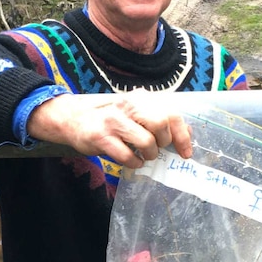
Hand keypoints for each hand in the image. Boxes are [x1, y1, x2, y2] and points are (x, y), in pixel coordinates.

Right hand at [27, 90, 191, 167]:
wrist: (74, 120)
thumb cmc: (111, 120)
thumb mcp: (136, 114)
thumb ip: (159, 120)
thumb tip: (187, 134)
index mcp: (140, 98)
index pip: (171, 113)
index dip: (182, 136)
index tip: (186, 152)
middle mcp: (128, 105)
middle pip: (161, 124)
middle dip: (165, 142)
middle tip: (158, 148)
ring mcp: (113, 121)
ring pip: (147, 142)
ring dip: (150, 154)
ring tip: (144, 155)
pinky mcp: (101, 137)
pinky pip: (128, 156)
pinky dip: (135, 163)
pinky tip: (133, 161)